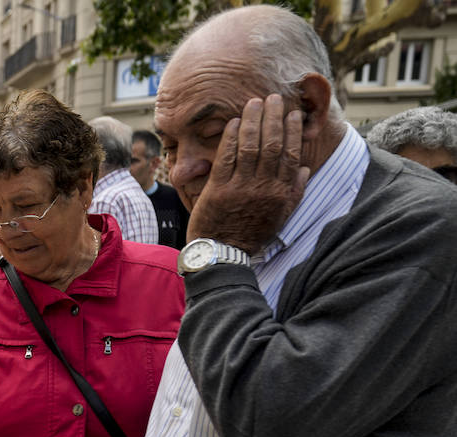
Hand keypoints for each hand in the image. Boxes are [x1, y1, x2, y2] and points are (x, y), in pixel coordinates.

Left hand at [185, 95, 308, 253]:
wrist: (223, 254)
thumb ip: (294, 192)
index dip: (293, 131)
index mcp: (281, 193)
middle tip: (274, 98)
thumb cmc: (251, 234)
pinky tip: (235, 122)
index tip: (294, 113)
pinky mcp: (218, 189)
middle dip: (274, 118)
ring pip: (250, 147)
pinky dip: (232, 138)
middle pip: (272, 144)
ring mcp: (240, 188)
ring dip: (254, 121)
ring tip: (255, 102)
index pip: (291, 154)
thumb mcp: (281, 217)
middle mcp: (263, 188)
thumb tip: (303, 167)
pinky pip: (226, 157)